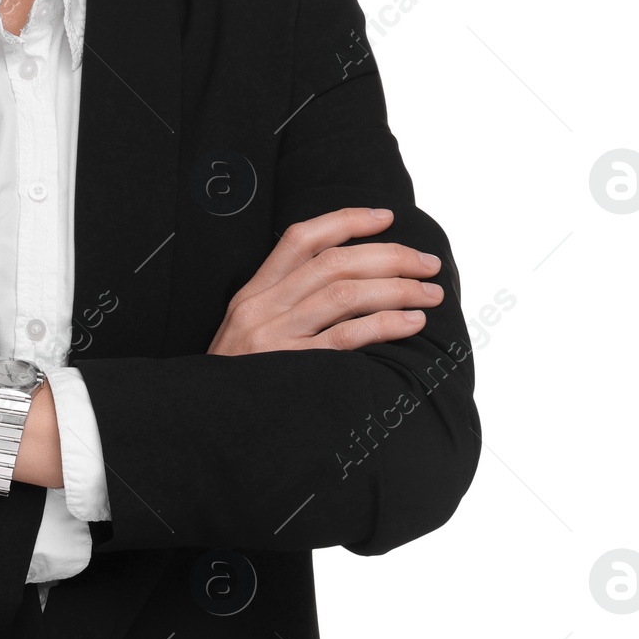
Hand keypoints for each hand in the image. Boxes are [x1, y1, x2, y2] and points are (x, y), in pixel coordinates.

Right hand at [208, 206, 442, 355]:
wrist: (208, 421)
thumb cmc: (239, 378)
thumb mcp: (247, 330)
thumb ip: (283, 304)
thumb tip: (344, 283)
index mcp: (254, 292)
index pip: (301, 238)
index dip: (346, 221)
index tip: (385, 217)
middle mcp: (263, 307)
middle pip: (334, 262)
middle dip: (390, 256)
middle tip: (428, 263)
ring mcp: (276, 336)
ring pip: (345, 294)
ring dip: (397, 289)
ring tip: (430, 294)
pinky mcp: (293, 368)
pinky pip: (347, 337)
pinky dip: (385, 324)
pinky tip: (412, 322)